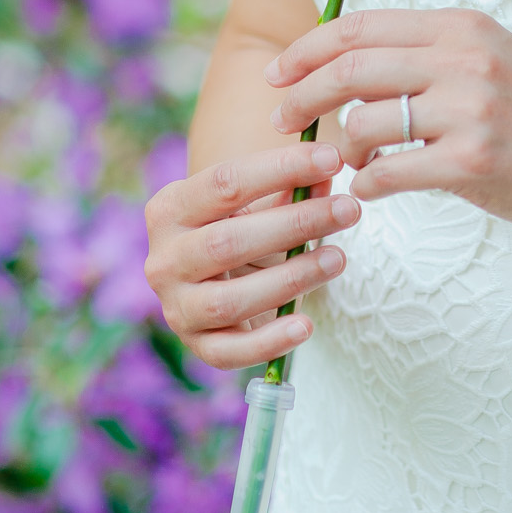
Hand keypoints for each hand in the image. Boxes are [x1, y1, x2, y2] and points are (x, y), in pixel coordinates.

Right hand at [144, 141, 360, 370]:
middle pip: (227, 242)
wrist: (217, 279)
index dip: (281, 168)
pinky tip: (305, 326)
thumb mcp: (261, 203)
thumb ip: (292, 187)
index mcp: (171, 208)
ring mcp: (176, 307)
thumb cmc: (243, 228)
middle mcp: (163, 259)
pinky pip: (229, 353)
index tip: (332, 159)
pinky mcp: (197, 345)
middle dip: (295, 224)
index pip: (224, 182)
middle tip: (348, 210)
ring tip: (337, 259)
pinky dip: (269, 342)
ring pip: (228, 300)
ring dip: (290, 279)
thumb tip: (328, 173)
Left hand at [264, 9, 511, 237]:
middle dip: (303, 93)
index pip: (363, 25)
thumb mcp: (490, 59)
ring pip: (365, 122)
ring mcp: (470, 110)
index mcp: (462, 27)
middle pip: (352, 68)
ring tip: (349, 162)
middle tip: (280, 116)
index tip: (279, 71)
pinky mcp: (473, 161)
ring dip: (342, 148)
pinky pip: (389, 172)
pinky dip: (368, 183)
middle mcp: (464, 58)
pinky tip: (373, 188)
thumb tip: (350, 64)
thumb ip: (430, 54)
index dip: (309, 47)